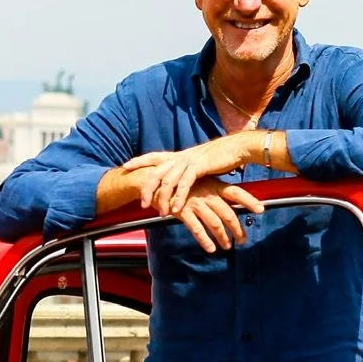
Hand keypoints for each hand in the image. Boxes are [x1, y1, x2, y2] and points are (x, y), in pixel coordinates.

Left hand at [127, 132, 263, 215]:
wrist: (237, 148)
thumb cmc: (218, 157)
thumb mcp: (197, 163)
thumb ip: (185, 170)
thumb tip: (178, 179)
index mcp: (178, 155)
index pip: (153, 156)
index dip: (139, 160)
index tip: (125, 166)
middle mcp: (180, 156)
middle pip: (156, 172)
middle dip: (147, 188)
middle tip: (142, 204)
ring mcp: (188, 161)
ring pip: (168, 180)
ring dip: (163, 198)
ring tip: (161, 213)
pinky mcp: (198, 167)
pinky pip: (185, 185)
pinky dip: (179, 198)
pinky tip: (176, 209)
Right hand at [165, 178, 265, 252]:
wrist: (156, 181)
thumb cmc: (179, 184)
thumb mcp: (199, 182)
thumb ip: (213, 191)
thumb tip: (227, 201)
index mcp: (213, 185)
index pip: (236, 193)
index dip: (249, 200)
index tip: (261, 209)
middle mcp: (207, 194)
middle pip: (228, 213)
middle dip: (238, 229)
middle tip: (243, 240)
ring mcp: (195, 203)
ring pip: (215, 223)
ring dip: (223, 237)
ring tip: (227, 247)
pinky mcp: (183, 212)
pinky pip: (197, 229)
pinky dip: (205, 240)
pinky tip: (211, 249)